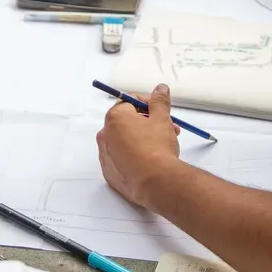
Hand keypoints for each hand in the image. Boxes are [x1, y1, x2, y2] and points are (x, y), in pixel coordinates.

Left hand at [96, 84, 181, 208]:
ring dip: (140, 139)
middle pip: (127, 122)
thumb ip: (159, 102)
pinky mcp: (109, 173)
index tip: (159, 109)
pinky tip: (149, 161)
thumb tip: (160, 90)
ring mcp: (105, 155)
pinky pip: (120, 159)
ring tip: (162, 146)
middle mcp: (105, 135)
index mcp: (115, 118)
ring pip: (124, 141)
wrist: (155, 182)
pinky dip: (132, 157)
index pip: (129, 102)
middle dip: (147, 122)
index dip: (147, 104)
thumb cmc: (157, 149)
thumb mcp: (162, 119)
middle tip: (166, 127)